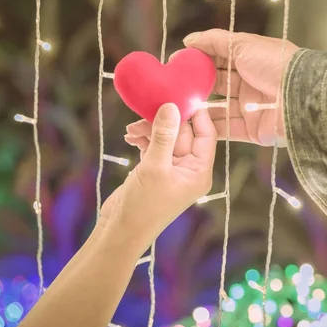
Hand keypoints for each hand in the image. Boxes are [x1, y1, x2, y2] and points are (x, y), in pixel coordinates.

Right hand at [99, 103, 215, 252]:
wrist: (120, 232)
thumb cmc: (142, 205)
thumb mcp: (154, 167)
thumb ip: (163, 135)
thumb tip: (172, 106)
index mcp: (200, 171)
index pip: (206, 134)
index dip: (196, 114)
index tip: (183, 94)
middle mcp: (190, 170)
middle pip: (184, 134)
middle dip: (165, 121)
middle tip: (146, 109)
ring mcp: (173, 170)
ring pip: (167, 138)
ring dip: (150, 130)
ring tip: (131, 130)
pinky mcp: (156, 171)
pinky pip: (155, 147)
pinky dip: (144, 140)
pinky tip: (130, 137)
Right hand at [181, 29, 299, 146]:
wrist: (301, 96)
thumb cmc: (276, 64)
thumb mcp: (244, 44)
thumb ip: (214, 40)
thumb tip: (190, 40)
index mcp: (249, 60)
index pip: (218, 59)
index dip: (198, 61)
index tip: (176, 63)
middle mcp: (249, 83)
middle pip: (216, 85)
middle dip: (195, 86)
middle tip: (173, 88)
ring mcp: (251, 108)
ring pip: (218, 109)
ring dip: (198, 109)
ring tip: (177, 107)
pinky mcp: (253, 130)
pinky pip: (227, 129)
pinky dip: (209, 127)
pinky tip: (190, 124)